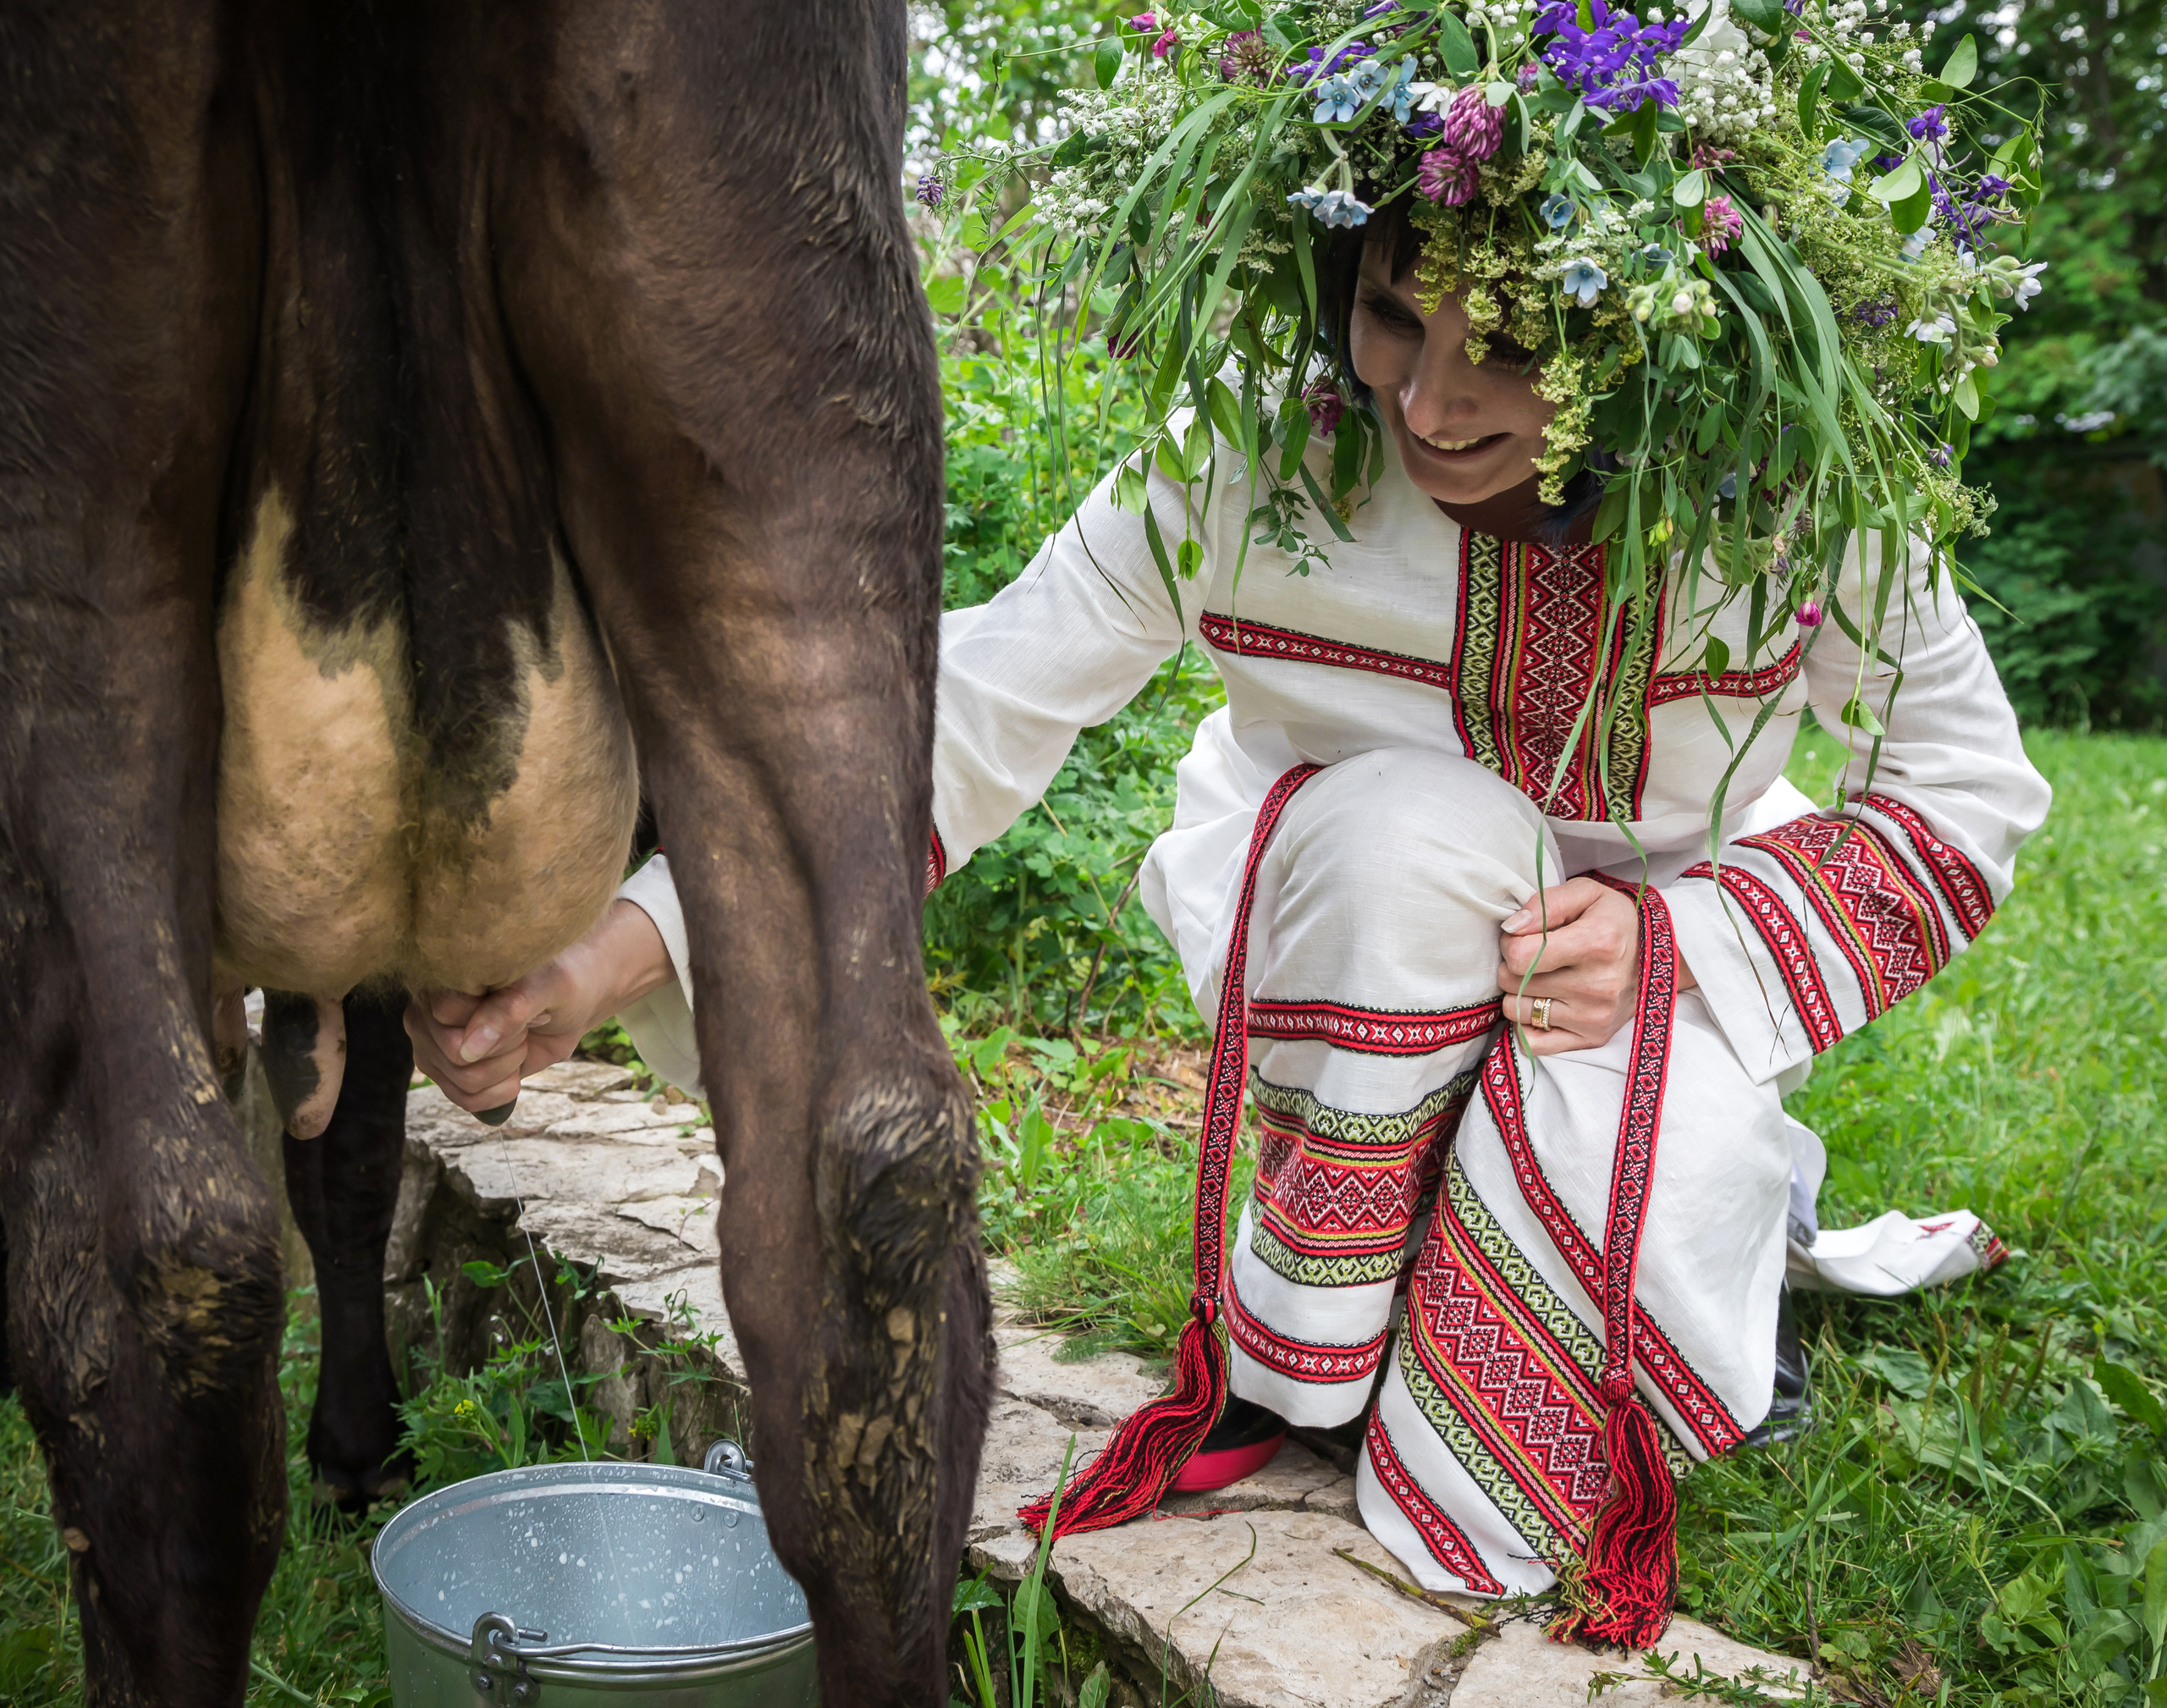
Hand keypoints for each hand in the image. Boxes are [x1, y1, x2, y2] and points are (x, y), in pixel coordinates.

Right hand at [406, 899, 675, 1114]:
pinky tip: (512, 1075)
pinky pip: (460, 1099)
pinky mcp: (447, 1061)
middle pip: (449, 1062)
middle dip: (501, 1057)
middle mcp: (428, 1002)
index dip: (494, 1032)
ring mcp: (433, 1034)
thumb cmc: (568, 973)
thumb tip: (468, 1044)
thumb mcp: (553, 985)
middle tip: (528, 1032)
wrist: (579, 989)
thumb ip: (510, 1010)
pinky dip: (494, 1096)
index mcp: (447, 971)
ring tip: (522, 1045)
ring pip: (454, 1085)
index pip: (446, 1025)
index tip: (525, 1013)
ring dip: (500, 1076)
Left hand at [1495, 879, 1696, 1056]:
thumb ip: (1545, 903)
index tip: (1523, 937)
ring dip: (1519, 993)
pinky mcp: (1592, 1039)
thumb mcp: (1587, 894)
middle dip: (1513, 966)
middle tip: (1533, 956)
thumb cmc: (1615, 922)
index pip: (1520, 956)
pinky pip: (1533, 1043)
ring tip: (1543, 978)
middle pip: (1513, 982)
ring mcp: (1594, 1017)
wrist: (1657, 958)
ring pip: (1516, 1011)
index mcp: (1596, 944)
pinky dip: (1529, 1024)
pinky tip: (1543, 1005)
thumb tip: (1511, 928)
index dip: (1510, 943)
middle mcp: (1597, 986)